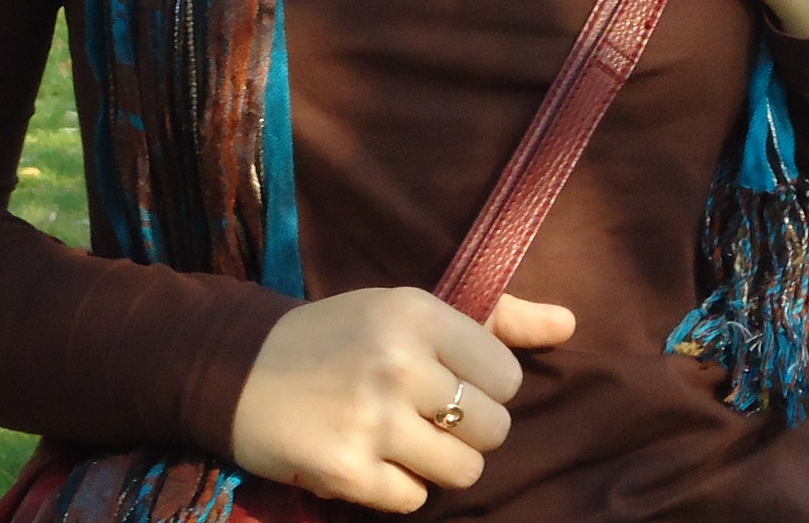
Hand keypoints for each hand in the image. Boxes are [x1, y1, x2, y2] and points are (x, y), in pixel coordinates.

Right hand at [228, 287, 572, 511]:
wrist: (238, 367)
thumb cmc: (341, 335)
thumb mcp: (411, 308)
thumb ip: (496, 320)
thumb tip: (570, 325)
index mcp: (420, 315)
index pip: (507, 378)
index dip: (488, 390)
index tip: (455, 385)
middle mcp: (399, 364)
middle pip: (493, 429)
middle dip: (470, 432)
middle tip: (432, 419)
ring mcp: (371, 420)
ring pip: (463, 470)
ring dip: (440, 464)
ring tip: (407, 442)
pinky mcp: (343, 470)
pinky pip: (412, 499)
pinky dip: (399, 488)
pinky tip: (373, 460)